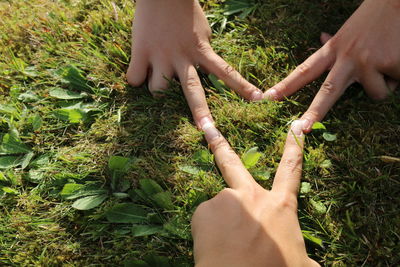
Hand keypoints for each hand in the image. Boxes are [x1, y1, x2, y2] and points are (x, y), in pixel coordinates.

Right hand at [127, 0, 263, 128]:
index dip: (242, 87)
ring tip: (156, 81)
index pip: (226, 72)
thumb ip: (204, 52)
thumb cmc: (185, 11)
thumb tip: (204, 69)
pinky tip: (138, 72)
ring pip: (158, 90)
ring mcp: (161, 57)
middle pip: (193, 92)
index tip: (258, 101)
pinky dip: (136, 78)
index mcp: (201, 51)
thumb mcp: (203, 32)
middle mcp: (182, 58)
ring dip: (157, 90)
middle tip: (207, 131)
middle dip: (201, 114)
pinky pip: (135, 78)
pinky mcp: (141, 53)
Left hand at [192, 121, 318, 266]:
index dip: (294, 147)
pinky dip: (208, 235)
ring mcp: (226, 200)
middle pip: (233, 163)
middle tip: (207, 127)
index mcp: (279, 207)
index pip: (291, 170)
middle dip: (218, 142)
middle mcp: (252, 196)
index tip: (295, 126)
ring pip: (221, 210)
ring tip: (228, 248)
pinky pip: (205, 222)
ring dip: (222, 227)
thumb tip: (310, 263)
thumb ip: (302, 255)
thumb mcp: (300, 263)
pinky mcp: (204, 211)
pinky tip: (215, 249)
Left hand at [264, 0, 399, 131]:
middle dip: (314, 113)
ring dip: (385, 83)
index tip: (267, 98)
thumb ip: (335, 41)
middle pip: (327, 92)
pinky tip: (398, 57)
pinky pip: (395, 85)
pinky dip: (399, 75)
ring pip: (375, 93)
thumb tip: (321, 37)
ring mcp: (367, 62)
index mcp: (335, 49)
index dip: (286, 86)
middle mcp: (347, 58)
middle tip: (302, 129)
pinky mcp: (389, 66)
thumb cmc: (375, 17)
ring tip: (388, 60)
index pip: (304, 71)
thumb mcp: (350, 29)